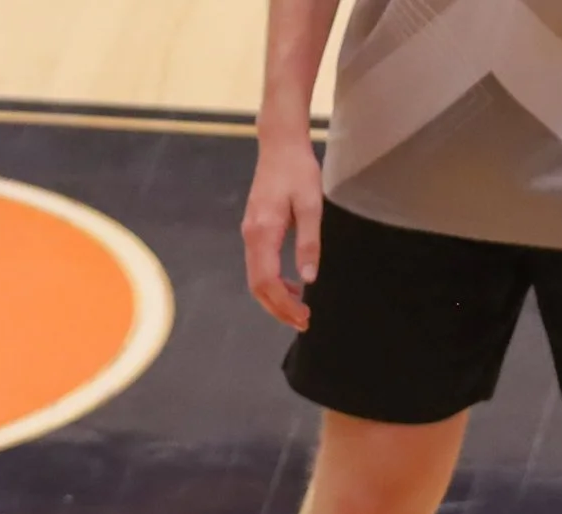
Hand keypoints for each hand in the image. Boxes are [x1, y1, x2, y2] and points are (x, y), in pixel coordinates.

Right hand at [241, 133, 324, 330]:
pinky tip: (293, 284)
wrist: (279, 144)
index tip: (304, 317)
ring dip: (276, 298)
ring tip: (300, 308)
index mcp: (263, 233)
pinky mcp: (254, 230)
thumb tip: (309, 278)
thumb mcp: (311, 205)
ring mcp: (249, 233)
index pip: (267, 282)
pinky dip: (273, 283)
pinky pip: (259, 266)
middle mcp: (250, 236)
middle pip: (257, 287)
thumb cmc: (298, 170)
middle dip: (278, 309)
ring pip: (256, 278)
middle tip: (303, 322)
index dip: (284, 305)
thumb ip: (309, 242)